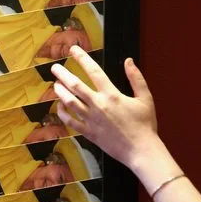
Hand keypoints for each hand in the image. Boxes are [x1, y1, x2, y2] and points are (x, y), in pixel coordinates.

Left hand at [52, 46, 157, 169]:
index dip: (82, 58)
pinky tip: (60, 107)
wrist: (141, 150)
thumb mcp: (145, 98)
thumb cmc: (145, 125)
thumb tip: (129, 61)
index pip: (94, 71)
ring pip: (69, 102)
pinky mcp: (88, 133)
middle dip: (62, 74)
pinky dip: (63, 113)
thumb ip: (136, 78)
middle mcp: (98, 105)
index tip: (73, 50)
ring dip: (60, 92)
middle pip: (75, 85)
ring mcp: (91, 120)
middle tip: (55, 68)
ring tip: (55, 84)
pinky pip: (70, 122)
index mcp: (112, 95)